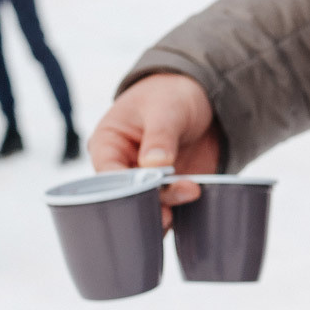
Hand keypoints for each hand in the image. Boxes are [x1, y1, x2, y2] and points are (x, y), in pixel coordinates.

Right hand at [87, 72, 221, 219]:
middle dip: (148, 204)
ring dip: (167, 209)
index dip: (125, 187)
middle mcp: (123, 168)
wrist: (202, 98)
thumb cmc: (172, 95)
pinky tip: (194, 207)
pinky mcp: (169, 191)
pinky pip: (169, 210)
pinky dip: (180, 213)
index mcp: (108, 144)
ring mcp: (147, 182)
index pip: (107, 175)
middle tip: (168, 208)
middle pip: (127, 197)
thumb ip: (160, 136)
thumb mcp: (166, 108)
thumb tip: (154, 163)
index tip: (149, 188)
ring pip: (147, 208)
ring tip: (190, 193)